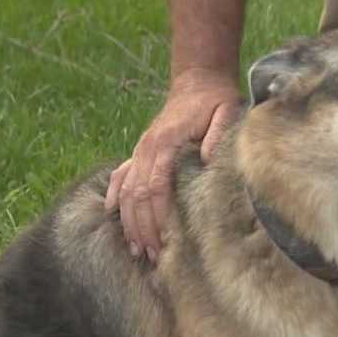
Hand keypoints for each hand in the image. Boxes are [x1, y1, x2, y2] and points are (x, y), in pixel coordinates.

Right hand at [105, 69, 240, 259]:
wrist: (198, 80)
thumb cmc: (215, 100)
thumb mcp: (225, 112)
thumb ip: (217, 136)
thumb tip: (207, 161)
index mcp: (166, 143)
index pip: (155, 187)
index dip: (158, 217)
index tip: (165, 241)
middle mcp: (147, 148)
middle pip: (137, 195)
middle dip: (143, 228)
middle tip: (152, 256)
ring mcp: (140, 150)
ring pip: (125, 190)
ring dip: (129, 220)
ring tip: (137, 248)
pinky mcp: (140, 151)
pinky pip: (120, 176)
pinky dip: (115, 196)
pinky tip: (112, 215)